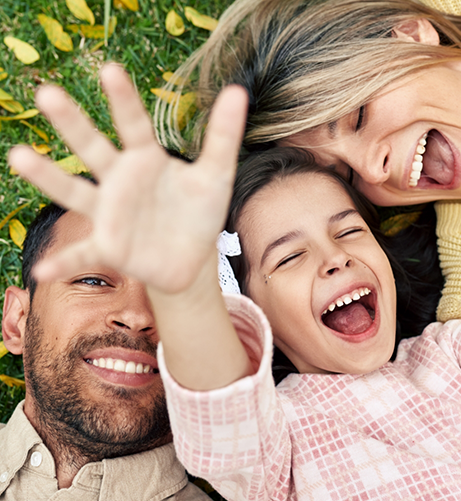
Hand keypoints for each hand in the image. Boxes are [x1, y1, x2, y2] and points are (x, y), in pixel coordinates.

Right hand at [8, 63, 247, 293]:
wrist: (191, 257)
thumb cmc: (198, 212)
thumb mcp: (216, 176)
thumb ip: (223, 136)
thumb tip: (239, 91)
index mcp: (146, 160)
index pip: (134, 125)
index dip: (124, 100)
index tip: (110, 69)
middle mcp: (120, 182)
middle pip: (93, 149)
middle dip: (72, 123)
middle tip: (46, 93)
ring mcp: (110, 214)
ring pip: (74, 192)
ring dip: (49, 176)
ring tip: (18, 156)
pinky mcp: (109, 247)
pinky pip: (82, 254)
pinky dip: (63, 261)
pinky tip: (42, 271)